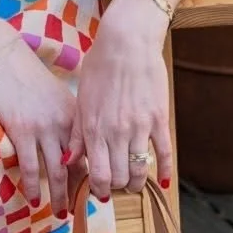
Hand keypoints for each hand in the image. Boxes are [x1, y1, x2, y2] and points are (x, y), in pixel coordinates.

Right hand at [0, 36, 78, 218]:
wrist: (5, 59)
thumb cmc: (31, 79)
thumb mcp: (58, 98)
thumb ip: (69, 123)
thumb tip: (75, 150)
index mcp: (77, 116)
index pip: (91, 153)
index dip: (95, 175)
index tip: (97, 193)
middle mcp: (64, 124)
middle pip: (78, 166)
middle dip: (81, 192)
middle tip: (82, 211)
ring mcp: (43, 128)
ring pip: (57, 171)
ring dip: (60, 196)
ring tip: (60, 214)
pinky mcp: (22, 131)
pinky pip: (30, 166)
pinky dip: (33, 186)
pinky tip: (34, 199)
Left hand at [70, 8, 171, 200]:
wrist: (126, 42)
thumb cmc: (99, 68)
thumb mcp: (81, 101)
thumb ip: (77, 135)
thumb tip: (68, 162)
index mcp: (94, 130)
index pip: (98, 175)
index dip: (99, 189)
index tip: (100, 189)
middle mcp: (117, 133)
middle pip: (120, 178)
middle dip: (117, 187)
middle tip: (116, 184)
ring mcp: (140, 127)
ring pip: (141, 170)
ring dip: (137, 183)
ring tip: (133, 182)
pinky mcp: (159, 119)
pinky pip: (164, 152)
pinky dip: (164, 170)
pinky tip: (163, 181)